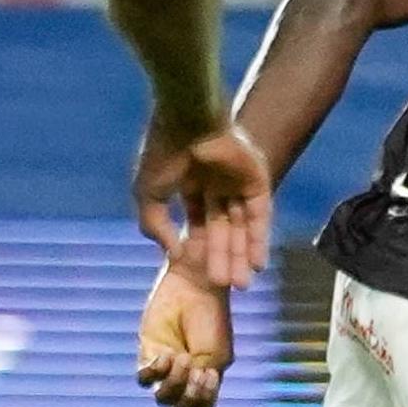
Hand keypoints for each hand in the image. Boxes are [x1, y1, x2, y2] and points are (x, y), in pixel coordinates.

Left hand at [133, 263, 235, 406]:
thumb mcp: (217, 355)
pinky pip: (144, 379)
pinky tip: (167, 354)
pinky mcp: (148, 353)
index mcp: (205, 380)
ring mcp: (165, 368)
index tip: (212, 374)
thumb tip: (189, 396)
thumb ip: (205, 381)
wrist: (195, 288)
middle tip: (196, 374)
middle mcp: (184, 378)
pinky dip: (157, 372)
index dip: (204, 403)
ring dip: (175, 383)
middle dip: (188, 401)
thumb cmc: (212, 319)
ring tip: (183, 358)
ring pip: (163, 399)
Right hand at [135, 121, 272, 291]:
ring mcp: (238, 180)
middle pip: (223, 228)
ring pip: (242, 225)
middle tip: (224, 287)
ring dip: (241, 254)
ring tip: (241, 284)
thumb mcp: (147, 193)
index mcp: (190, 181)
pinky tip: (257, 264)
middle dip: (223, 258)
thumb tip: (174, 254)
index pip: (199, 222)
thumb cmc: (163, 151)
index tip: (199, 274)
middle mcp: (216, 182)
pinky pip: (260, 215)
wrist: (188, 119)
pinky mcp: (257, 180)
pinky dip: (258, 239)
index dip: (200, 248)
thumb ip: (155, 225)